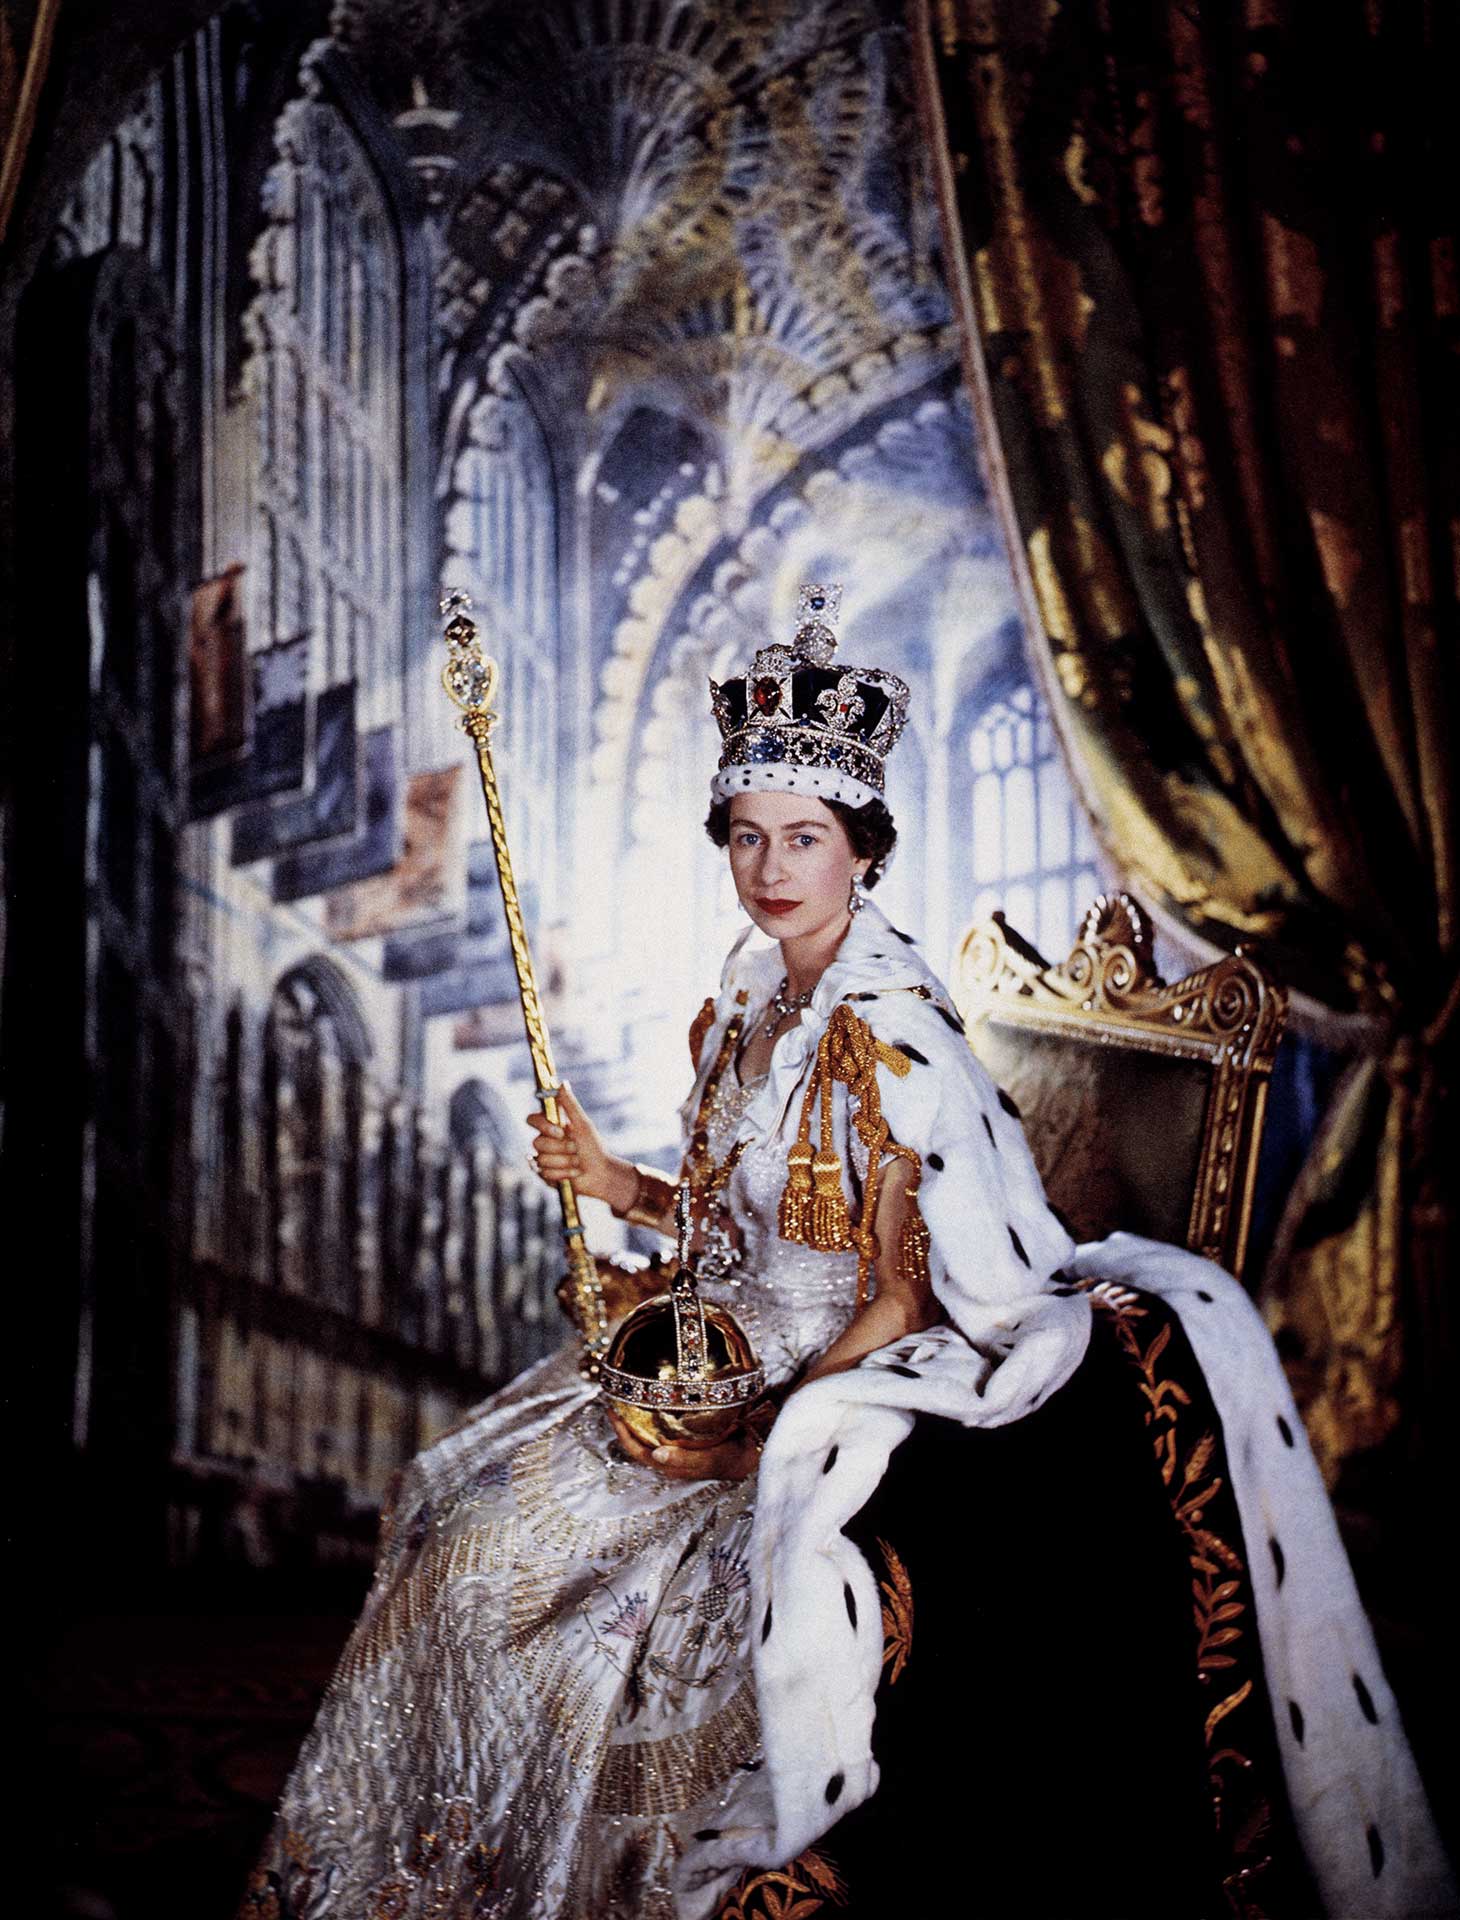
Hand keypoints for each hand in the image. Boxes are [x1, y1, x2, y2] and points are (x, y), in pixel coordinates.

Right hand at [525, 1083, 632, 1207]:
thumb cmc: (594, 1147)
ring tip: (578, 1162)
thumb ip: (570, 1105)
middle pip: (537, 1142)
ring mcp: (543, 1158)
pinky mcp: (544, 1175)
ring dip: (565, 1162)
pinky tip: (574, 1173)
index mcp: (551, 1126)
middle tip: (576, 1149)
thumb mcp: (583, 1124)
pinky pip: (545, 1173)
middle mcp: (545, 1141)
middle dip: (561, 1148)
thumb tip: (561, 1083)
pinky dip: (563, 1173)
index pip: (532, 1120)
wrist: (600, 1173)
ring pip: (542, 1159)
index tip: (561, 1131)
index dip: (543, 1126)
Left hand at [606, 1405, 760, 1481]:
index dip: (623, 1435)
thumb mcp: (719, 1459)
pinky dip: (657, 1408)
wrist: (766, 1445)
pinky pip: (667, 1421)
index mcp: (677, 1466)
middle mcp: (676, 1457)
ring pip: (652, 1431)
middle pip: (642, 1441)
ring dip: (638, 1414)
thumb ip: (690, 1460)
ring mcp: (683, 1445)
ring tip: (628, 1389)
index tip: (611, 1410)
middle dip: (625, 1421)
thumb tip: (657, 1455)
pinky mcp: (692, 1433)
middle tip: (613, 1394)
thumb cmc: (742, 1455)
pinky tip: (656, 1390)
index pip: (641, 1453)